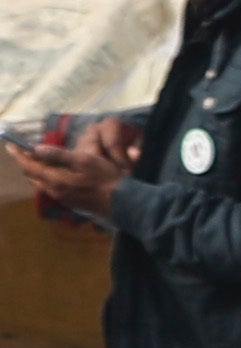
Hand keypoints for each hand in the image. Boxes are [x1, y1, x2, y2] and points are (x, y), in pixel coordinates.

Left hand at [14, 123, 130, 217]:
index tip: (11, 145)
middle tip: (24, 151)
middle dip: (25, 162)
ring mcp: (61, 198)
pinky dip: (46, 178)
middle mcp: (54, 190)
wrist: (122, 203)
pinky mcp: (70, 202)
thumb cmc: (105, 178)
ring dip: (36, 171)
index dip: (18, 154)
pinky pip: (50, 188)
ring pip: (40, 183)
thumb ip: (59, 155)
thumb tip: (37, 148)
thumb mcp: (84, 160)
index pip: (28, 166)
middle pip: (31, 176)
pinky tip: (55, 173)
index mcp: (55, 179)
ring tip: (39, 160)